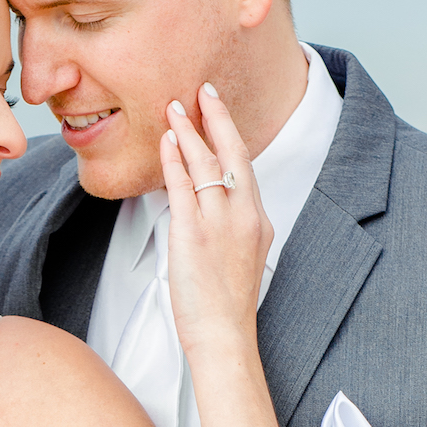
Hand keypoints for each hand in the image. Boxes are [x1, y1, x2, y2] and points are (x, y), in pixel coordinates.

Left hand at [158, 85, 272, 357]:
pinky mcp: (194, 234)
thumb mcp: (242, 259)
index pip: (244, 168)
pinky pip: (182, 186)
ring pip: (206, 164)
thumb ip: (232, 230)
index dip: (230, 136)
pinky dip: (174, 159)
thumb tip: (211, 211)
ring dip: (189, 131)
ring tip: (174, 107)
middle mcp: (244, 216)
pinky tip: (167, 141)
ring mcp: (220, 223)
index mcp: (259, 221)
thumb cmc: (227, 307)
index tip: (218, 112)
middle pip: (232, 153)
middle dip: (217, 118)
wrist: (225, 336)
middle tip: (203, 90)